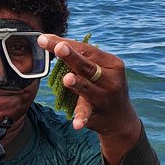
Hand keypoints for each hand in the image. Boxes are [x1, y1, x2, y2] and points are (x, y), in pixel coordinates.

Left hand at [38, 34, 141, 164]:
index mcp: (111, 63)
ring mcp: (105, 97)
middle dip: (72, 56)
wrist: (121, 118)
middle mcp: (110, 79)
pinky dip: (81, 118)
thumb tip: (52, 40)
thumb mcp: (100, 70)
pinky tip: (76, 125)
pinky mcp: (98, 113)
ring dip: (77, 83)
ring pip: (87, 88)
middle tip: (59, 47)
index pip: (86, 50)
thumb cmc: (104, 86)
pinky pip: (87, 114)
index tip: (44, 39)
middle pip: (86, 65)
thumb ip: (81, 58)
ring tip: (67, 79)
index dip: (65, 43)